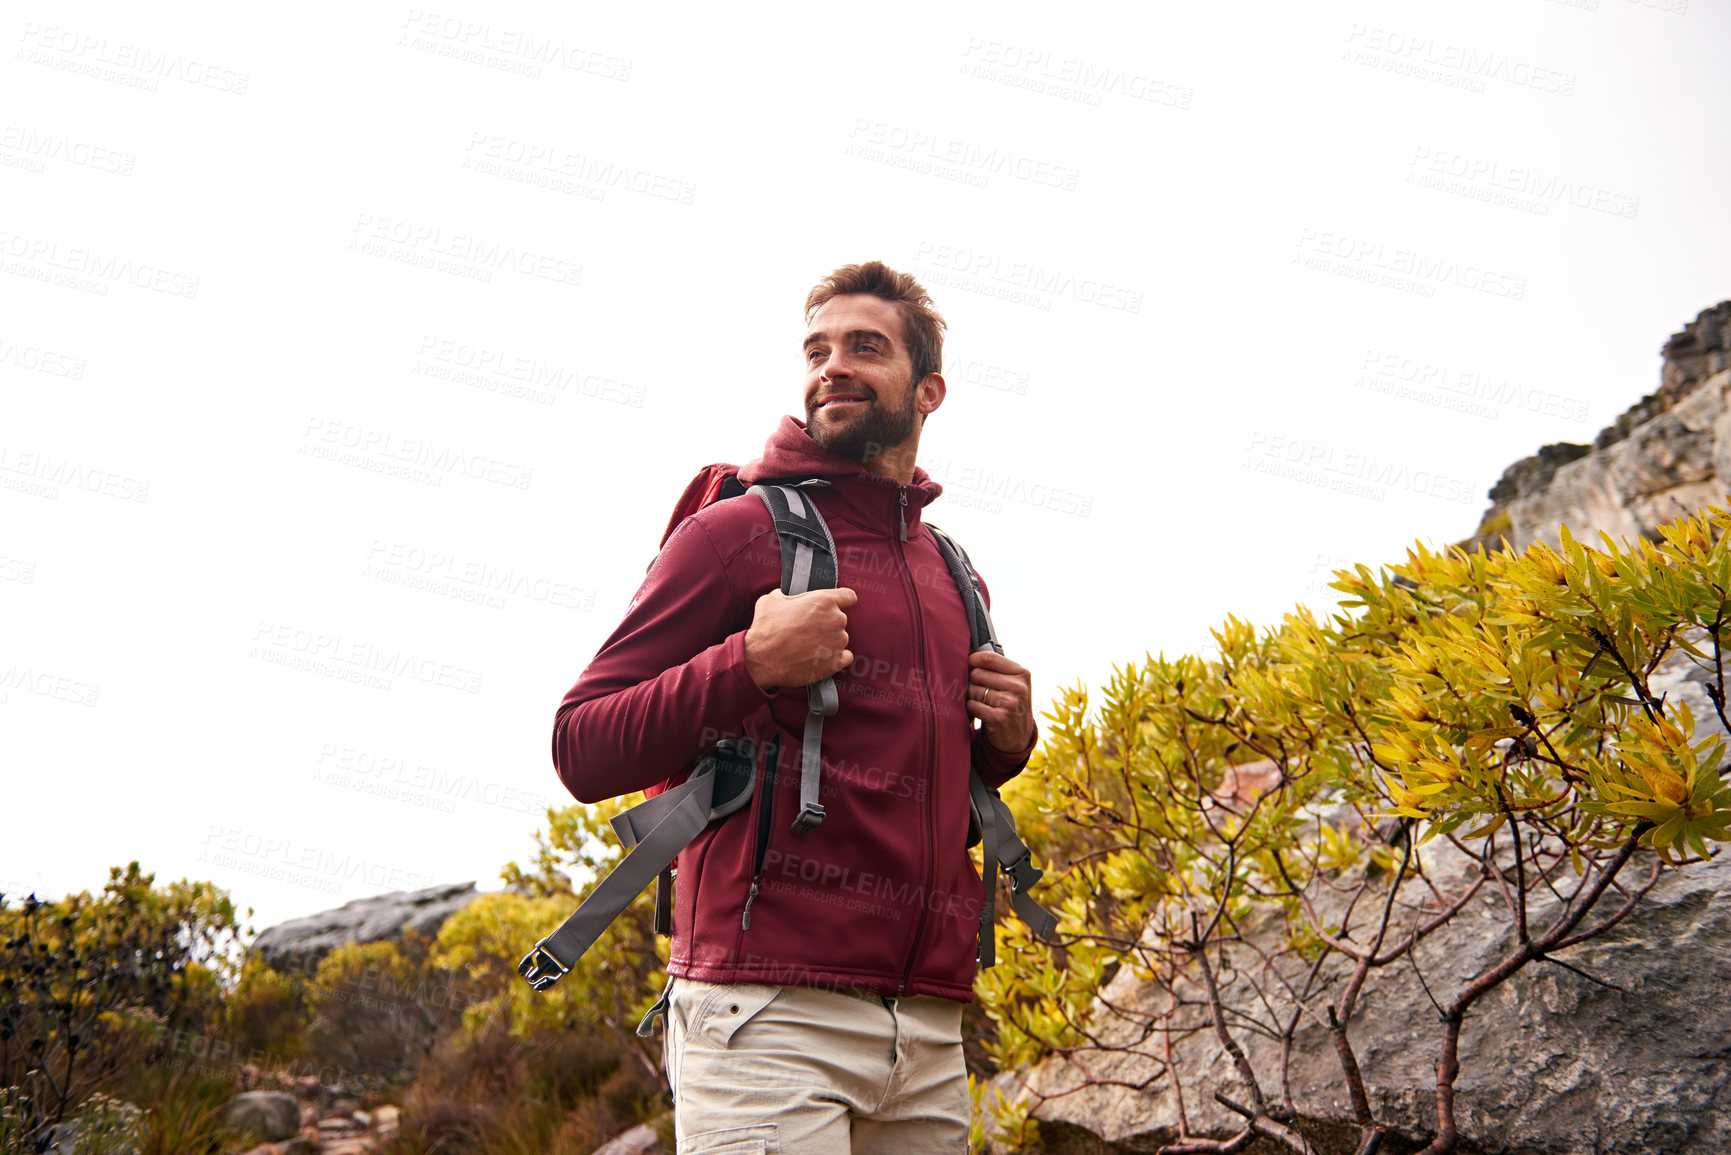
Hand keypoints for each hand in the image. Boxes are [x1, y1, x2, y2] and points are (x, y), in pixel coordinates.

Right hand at [743, 587, 857, 691]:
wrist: (762, 659)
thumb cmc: (766, 628)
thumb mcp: (772, 599)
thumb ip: (789, 595)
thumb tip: (788, 596)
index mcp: (824, 601)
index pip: (849, 596)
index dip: (842, 601)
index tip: (836, 606)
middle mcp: (836, 620)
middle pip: (839, 619)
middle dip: (826, 623)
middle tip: (808, 630)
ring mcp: (838, 642)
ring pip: (840, 638)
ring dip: (828, 641)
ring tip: (808, 646)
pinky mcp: (836, 662)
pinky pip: (844, 657)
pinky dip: (834, 658)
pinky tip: (819, 658)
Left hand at [967, 650, 1034, 752]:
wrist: (1018, 737)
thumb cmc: (1011, 704)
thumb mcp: (1014, 684)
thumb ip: (998, 669)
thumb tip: (969, 654)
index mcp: (1022, 674)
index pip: (989, 657)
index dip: (973, 659)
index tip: (968, 663)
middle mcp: (1019, 687)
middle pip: (977, 673)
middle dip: (971, 680)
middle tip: (976, 688)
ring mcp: (1010, 703)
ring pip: (973, 690)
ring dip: (971, 696)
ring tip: (980, 701)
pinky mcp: (999, 718)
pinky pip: (972, 705)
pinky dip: (970, 708)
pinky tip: (978, 711)